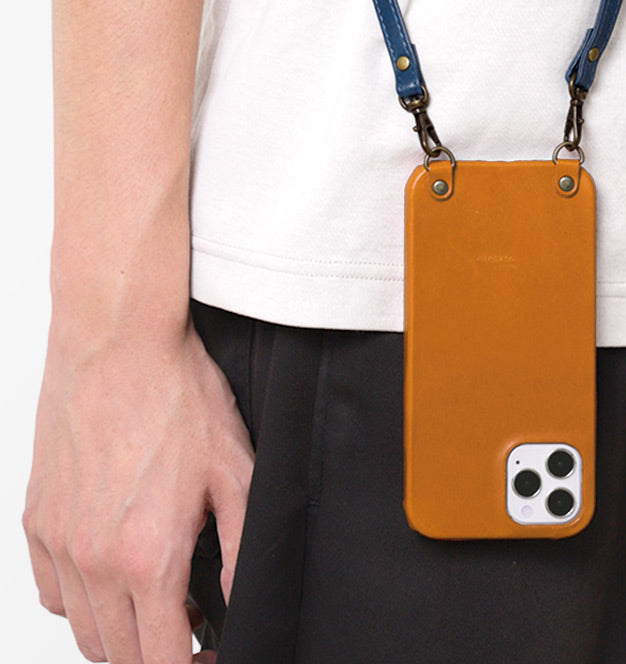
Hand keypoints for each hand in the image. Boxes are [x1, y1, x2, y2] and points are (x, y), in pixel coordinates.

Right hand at [22, 307, 253, 661]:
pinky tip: (113, 575)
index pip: (159, 660)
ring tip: (161, 604)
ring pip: (81, 630)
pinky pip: (51, 591)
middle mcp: (90, 560)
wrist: (119, 341)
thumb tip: (239, 601)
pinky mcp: (34, 518)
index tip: (212, 659)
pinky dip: (81, 602)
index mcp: (146, 557)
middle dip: (158, 657)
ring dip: (120, 635)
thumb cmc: (180, 397)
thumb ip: (242, 547)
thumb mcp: (237, 470)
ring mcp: (55, 541)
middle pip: (116, 656)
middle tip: (195, 630)